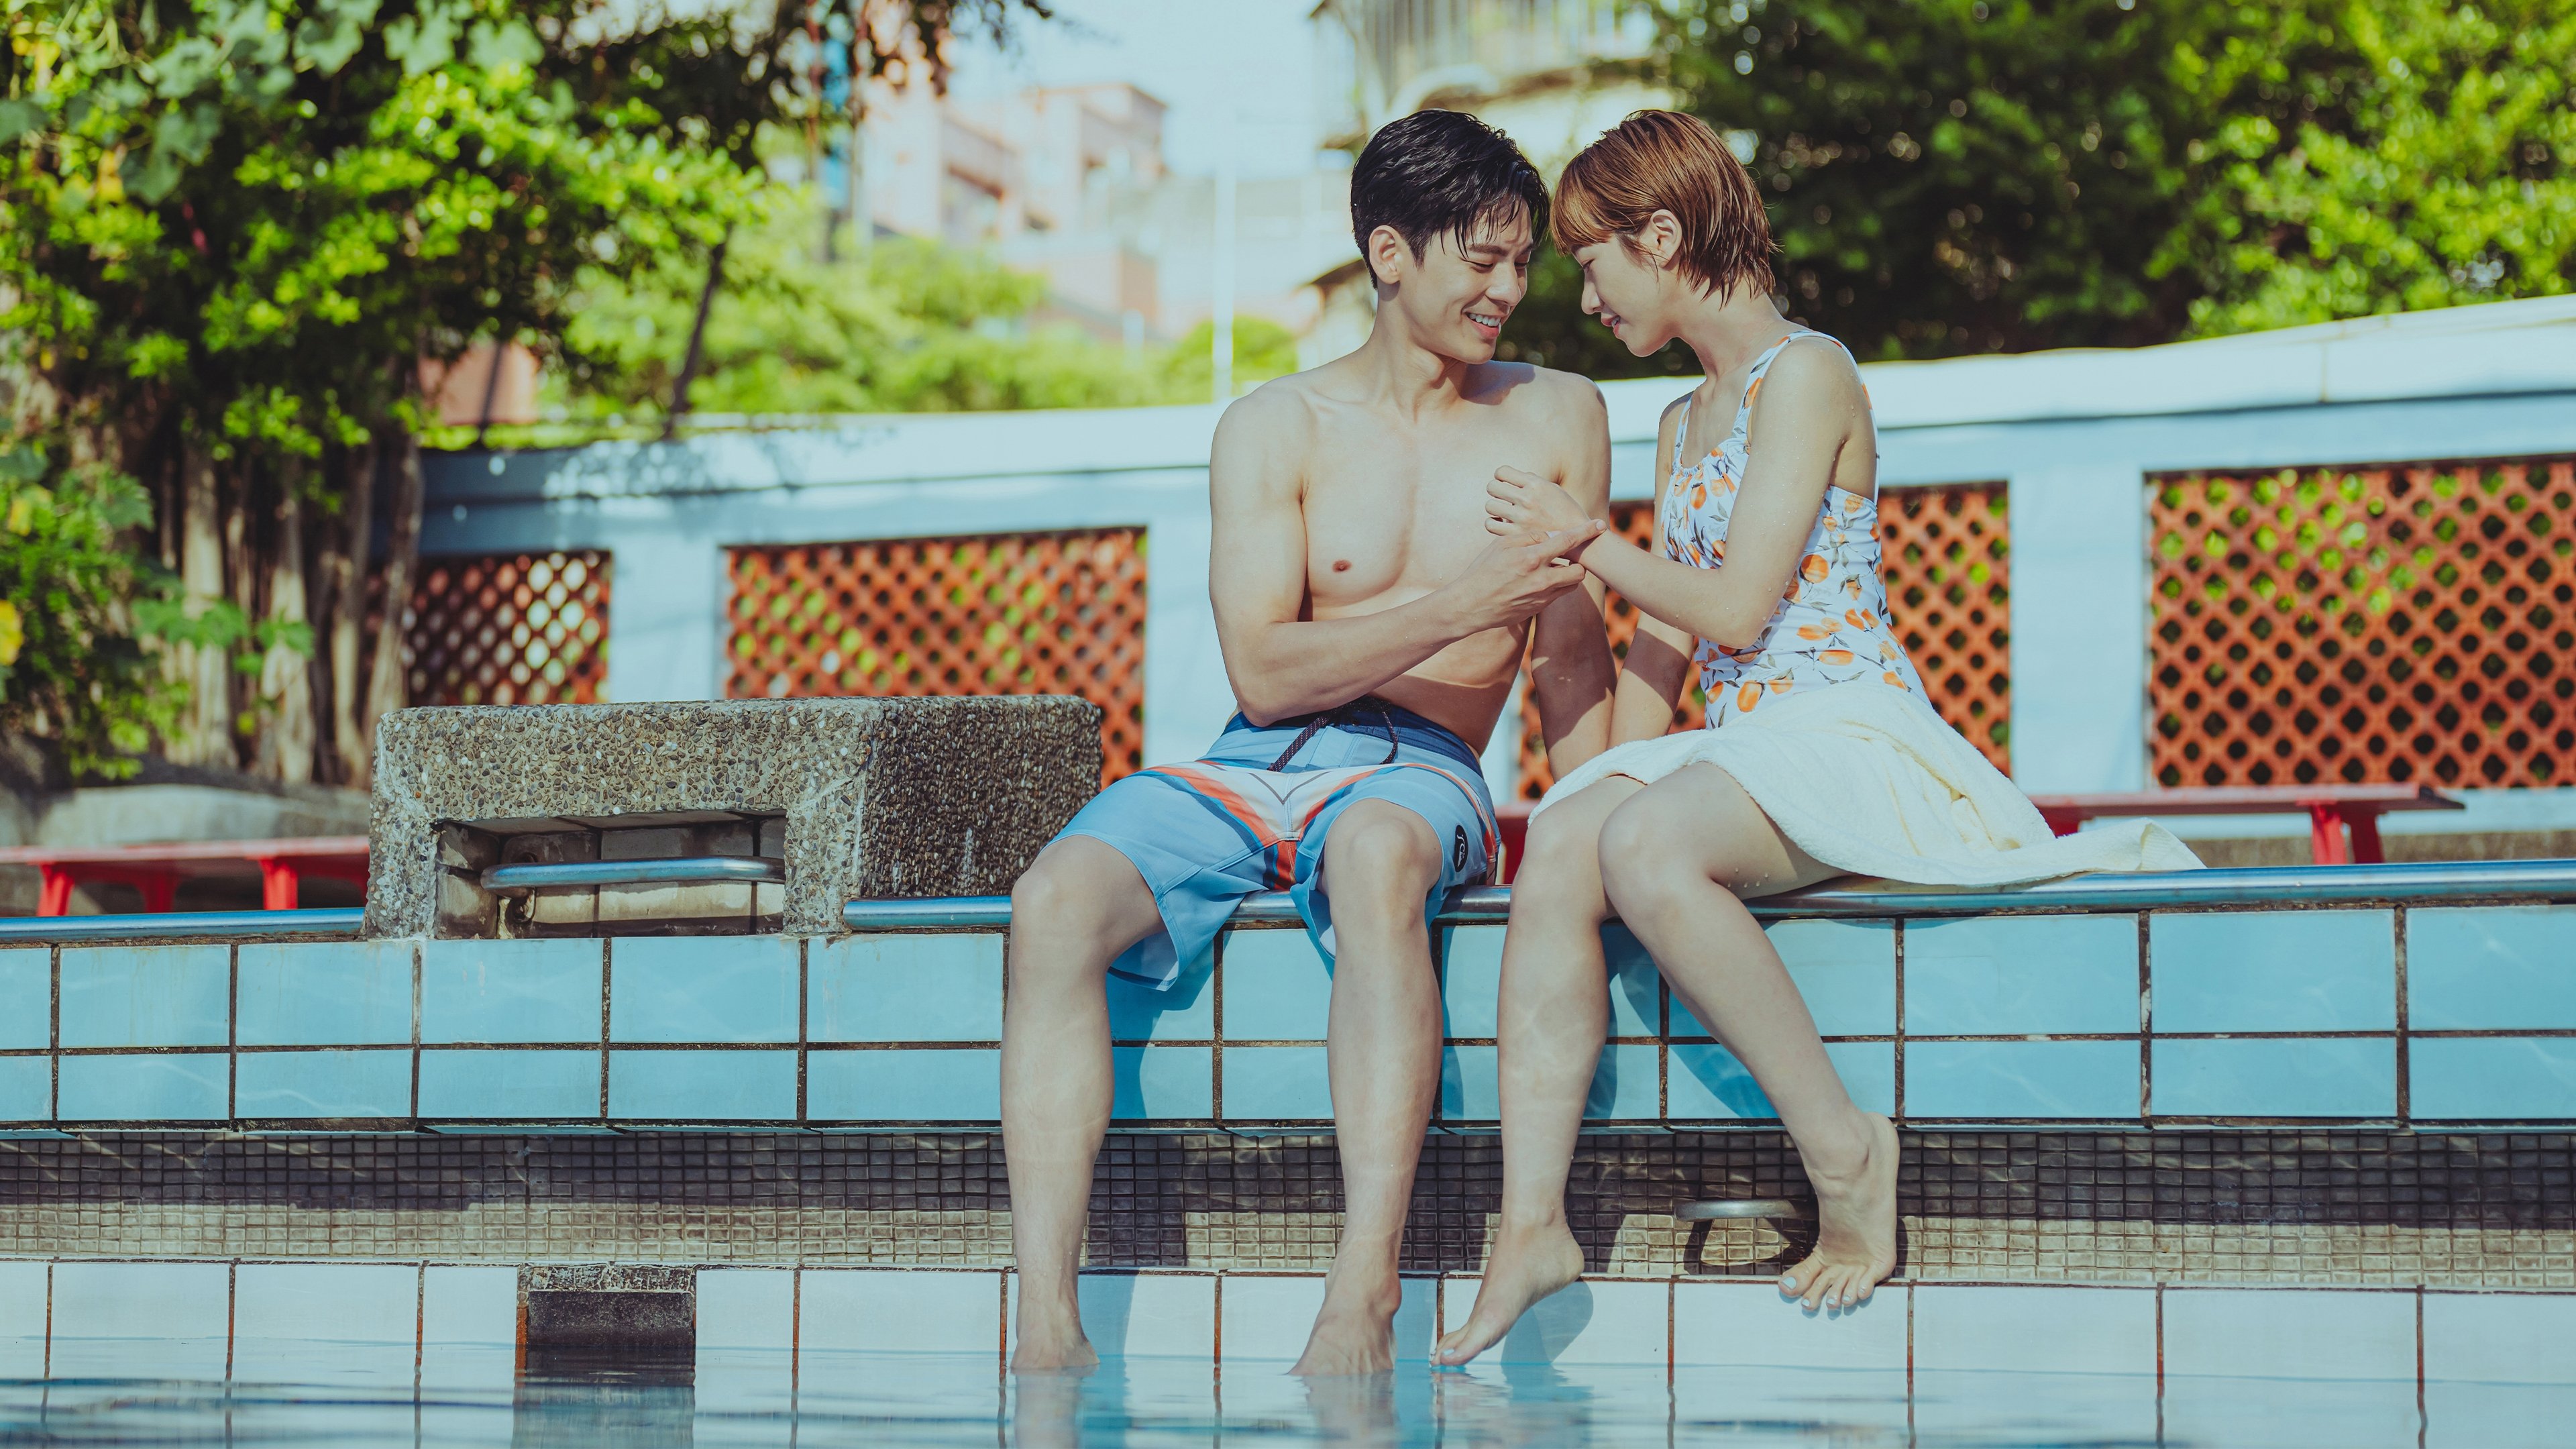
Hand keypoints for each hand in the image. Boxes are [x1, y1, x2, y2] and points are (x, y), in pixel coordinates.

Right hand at [1445, 519, 1607, 632]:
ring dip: (1568, 575)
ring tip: (1554, 568)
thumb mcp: (1502, 545)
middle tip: (1569, 556)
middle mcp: (1541, 579)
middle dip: (1579, 562)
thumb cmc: (1483, 570)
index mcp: (1531, 558)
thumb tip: (1552, 535)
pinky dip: (1555, 586)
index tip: (1600, 525)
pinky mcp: (1538, 609)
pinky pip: (1557, 595)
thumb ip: (1530, 537)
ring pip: (1571, 585)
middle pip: (1579, 570)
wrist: (1470, 605)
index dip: (1587, 531)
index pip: (1568, 541)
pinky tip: (1540, 581)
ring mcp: (1541, 597)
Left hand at [1487, 467, 1600, 550]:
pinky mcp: (1517, 534)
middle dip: (1495, 491)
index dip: (1500, 477)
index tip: (1505, 483)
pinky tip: (1501, 524)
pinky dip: (1493, 523)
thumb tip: (1515, 477)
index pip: (1502, 472)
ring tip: (1501, 511)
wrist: (1580, 538)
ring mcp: (1521, 516)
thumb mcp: (1554, 490)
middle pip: (1492, 487)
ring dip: (1494, 508)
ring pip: (1490, 506)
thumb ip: (1533, 482)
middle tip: (1501, 497)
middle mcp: (1527, 498)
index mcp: (1536, 484)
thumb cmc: (1566, 512)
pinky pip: (1491, 524)